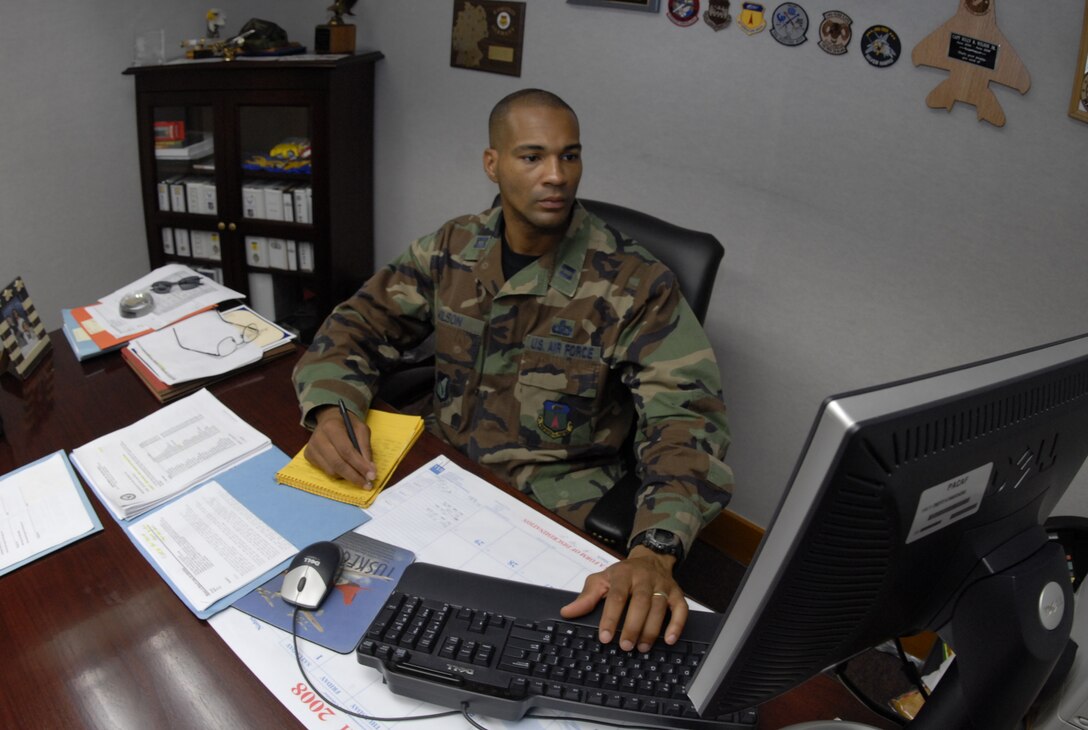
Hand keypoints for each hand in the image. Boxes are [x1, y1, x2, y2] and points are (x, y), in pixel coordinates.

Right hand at [304, 405, 377, 488]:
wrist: (329, 419)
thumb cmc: (347, 424)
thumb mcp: (361, 429)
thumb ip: (365, 447)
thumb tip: (370, 469)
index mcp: (331, 427)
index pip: (346, 451)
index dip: (359, 465)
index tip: (372, 476)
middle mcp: (318, 438)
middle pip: (337, 464)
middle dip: (354, 476)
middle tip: (367, 484)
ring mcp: (311, 448)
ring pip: (331, 471)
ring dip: (347, 477)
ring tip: (360, 478)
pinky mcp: (308, 456)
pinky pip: (325, 471)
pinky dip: (339, 474)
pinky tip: (347, 470)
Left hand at [559, 546, 686, 652]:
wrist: (650, 558)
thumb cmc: (622, 574)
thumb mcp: (602, 580)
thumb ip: (586, 597)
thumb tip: (567, 612)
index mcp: (623, 574)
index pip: (616, 596)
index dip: (611, 617)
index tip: (605, 637)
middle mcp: (644, 578)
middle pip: (640, 602)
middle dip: (632, 626)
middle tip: (625, 646)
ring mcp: (663, 585)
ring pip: (660, 607)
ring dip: (651, 629)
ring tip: (642, 647)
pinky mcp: (677, 593)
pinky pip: (681, 609)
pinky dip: (677, 625)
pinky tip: (669, 640)